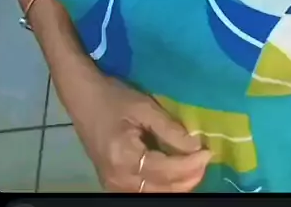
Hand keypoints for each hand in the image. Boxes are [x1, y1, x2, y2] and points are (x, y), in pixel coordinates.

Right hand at [68, 74, 210, 191]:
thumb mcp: (144, 107)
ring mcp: (113, 183)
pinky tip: (175, 173)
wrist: (82, 97)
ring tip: (194, 167)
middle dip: (188, 178)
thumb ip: (169, 129)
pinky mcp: (112, 182)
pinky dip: (163, 185)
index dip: (190, 164)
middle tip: (205, 161)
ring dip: (177, 184)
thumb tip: (195, 145)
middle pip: (161, 189)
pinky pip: (143, 191)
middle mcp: (117, 177)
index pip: (166, 171)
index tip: (208, 152)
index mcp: (124, 157)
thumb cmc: (112, 97)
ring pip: (154, 194)